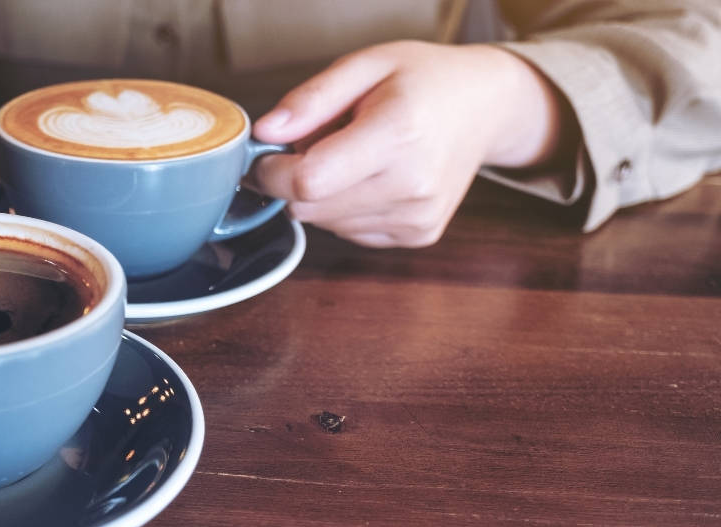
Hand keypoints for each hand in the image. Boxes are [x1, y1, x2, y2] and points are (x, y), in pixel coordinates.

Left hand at [251, 41, 568, 247]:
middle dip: (295, 180)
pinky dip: (345, 208)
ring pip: (326, 224)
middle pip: (310, 208)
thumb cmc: (425, 80)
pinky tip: (372, 177)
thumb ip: (311, 99)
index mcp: (398, 134)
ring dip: (324, 194)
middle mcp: (412, 185)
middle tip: (319, 143)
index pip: (308, 180)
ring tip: (355, 155)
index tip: (268, 155)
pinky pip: (350, 232)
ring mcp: (418, 216)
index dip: (272, 172)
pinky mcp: (419, 234)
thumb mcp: (366, 65)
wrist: (486, 106)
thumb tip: (265, 133)